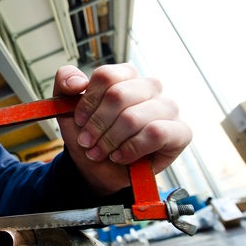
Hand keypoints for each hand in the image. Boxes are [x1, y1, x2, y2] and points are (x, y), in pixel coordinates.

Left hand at [53, 64, 191, 193]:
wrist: (98, 169)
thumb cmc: (90, 135)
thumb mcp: (67, 108)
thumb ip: (65, 83)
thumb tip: (77, 82)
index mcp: (126, 76)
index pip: (106, 76)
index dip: (88, 102)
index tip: (78, 121)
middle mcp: (150, 87)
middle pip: (118, 95)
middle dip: (97, 125)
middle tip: (87, 142)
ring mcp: (168, 108)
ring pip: (133, 117)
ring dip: (110, 140)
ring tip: (101, 152)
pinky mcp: (180, 131)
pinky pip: (156, 133)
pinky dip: (131, 148)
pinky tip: (120, 156)